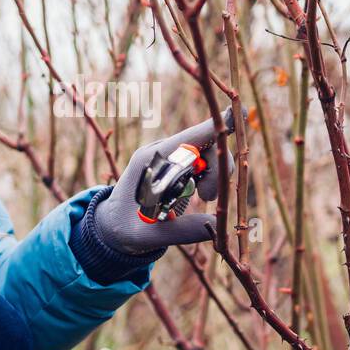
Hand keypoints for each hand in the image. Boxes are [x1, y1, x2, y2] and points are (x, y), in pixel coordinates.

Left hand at [92, 104, 246, 254]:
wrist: (110, 225)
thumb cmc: (123, 230)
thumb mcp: (147, 236)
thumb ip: (181, 231)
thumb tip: (217, 225)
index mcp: (151, 161)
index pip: (190, 137)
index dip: (216, 126)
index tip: (239, 113)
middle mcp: (162, 152)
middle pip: (206, 144)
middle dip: (218, 168)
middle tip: (208, 198)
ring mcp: (170, 156)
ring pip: (209, 152)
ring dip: (216, 175)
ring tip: (205, 198)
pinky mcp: (177, 165)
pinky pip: (204, 162)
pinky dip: (212, 177)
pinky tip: (202, 194)